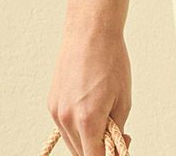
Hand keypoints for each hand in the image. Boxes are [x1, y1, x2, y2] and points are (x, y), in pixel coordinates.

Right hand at [47, 23, 131, 155]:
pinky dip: (77, 126)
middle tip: (117, 134)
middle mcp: (67, 119)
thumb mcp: (124, 98)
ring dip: (87, 139)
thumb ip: (117, 129)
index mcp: (87, 119)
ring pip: (72, 141)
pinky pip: (65, 126)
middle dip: (99, 150)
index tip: (119, 151)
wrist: (90, 32)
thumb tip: (114, 147)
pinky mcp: (52, 103)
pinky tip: (91, 109)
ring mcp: (57, 111)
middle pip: (81, 153)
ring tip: (105, 118)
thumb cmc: (111, 60)